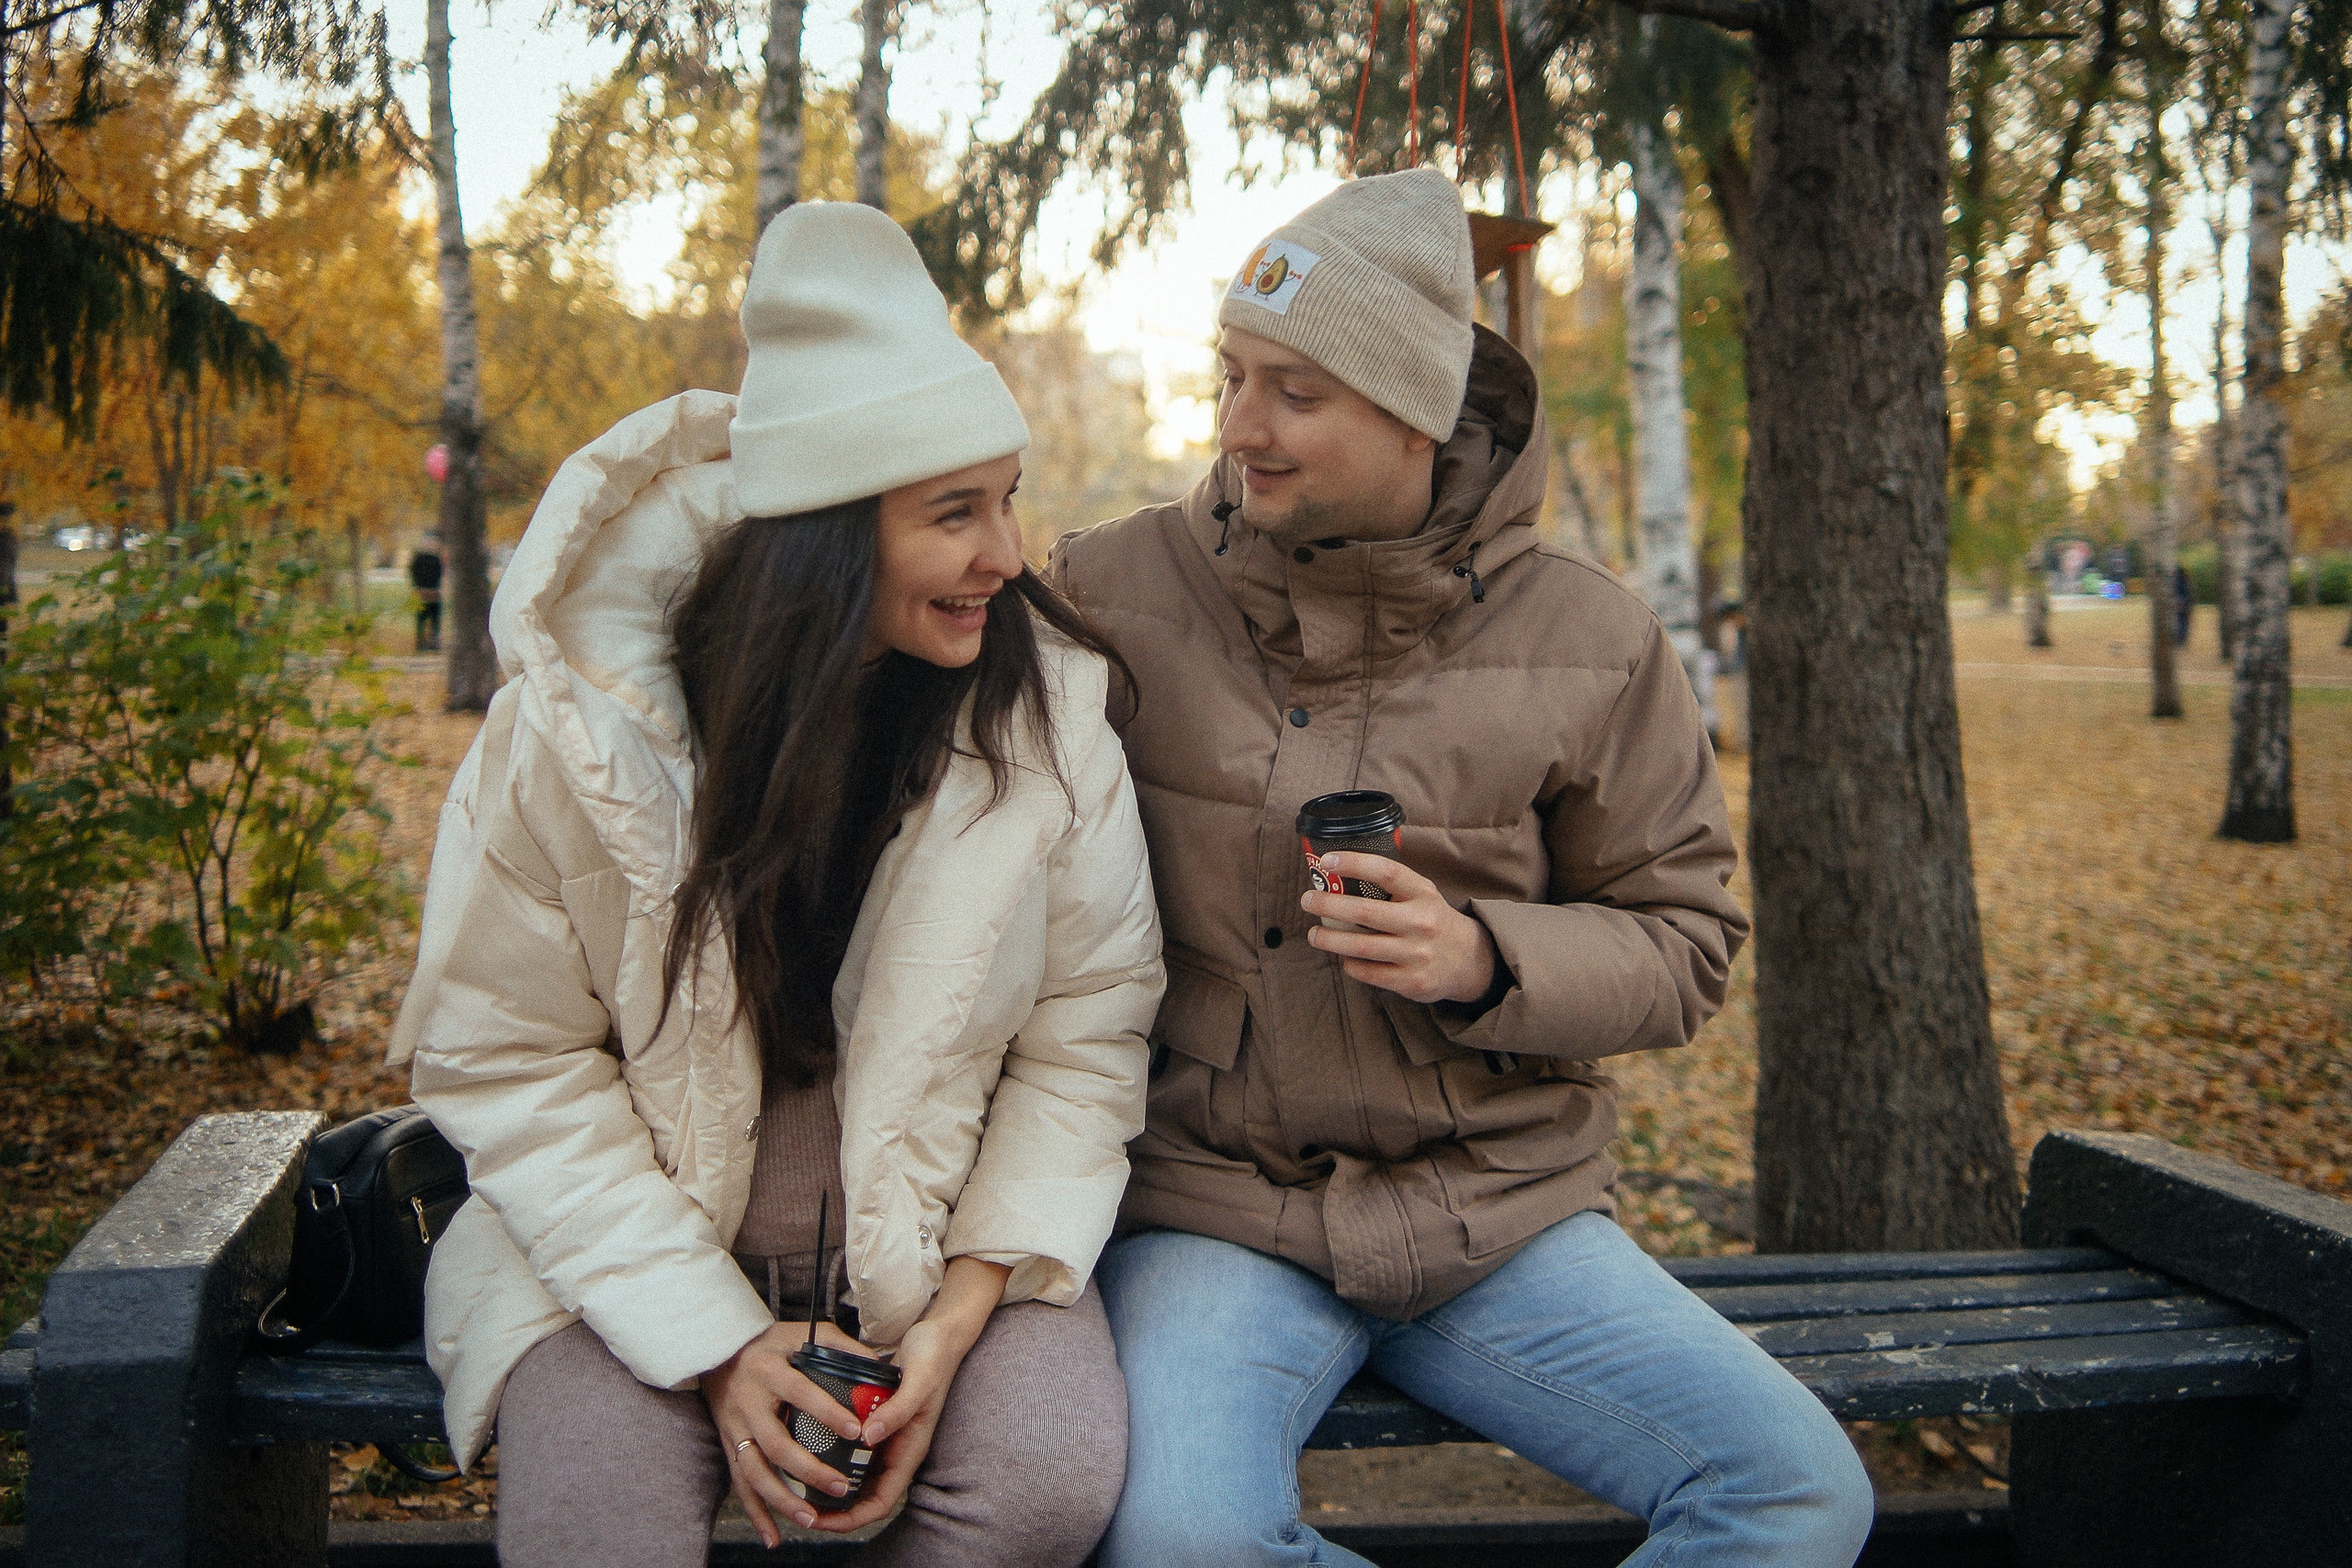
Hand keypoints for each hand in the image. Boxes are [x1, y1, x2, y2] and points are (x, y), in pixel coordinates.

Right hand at [703, 1319, 873, 1542]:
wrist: (717, 1349)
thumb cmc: (770, 1342)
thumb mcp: (803, 1332)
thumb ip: (839, 1346)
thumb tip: (878, 1366)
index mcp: (769, 1370)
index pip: (799, 1393)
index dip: (826, 1412)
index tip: (856, 1430)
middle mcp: (748, 1401)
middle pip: (776, 1443)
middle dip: (808, 1470)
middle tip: (840, 1487)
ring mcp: (734, 1427)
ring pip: (755, 1471)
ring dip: (782, 1500)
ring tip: (810, 1519)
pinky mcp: (728, 1445)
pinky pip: (740, 1483)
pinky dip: (756, 1512)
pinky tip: (773, 1536)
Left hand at [704, 1256, 1010, 1543]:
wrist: (937, 1336)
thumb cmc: (933, 1358)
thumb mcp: (919, 1382)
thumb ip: (897, 1410)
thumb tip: (869, 1438)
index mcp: (910, 1450)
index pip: (881, 1501)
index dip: (852, 1518)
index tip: (822, 1521)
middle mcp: (895, 1450)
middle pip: (862, 1495)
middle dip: (834, 1509)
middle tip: (799, 1510)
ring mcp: (883, 1437)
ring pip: (853, 1474)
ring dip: (829, 1485)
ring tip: (796, 1486)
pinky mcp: (873, 1422)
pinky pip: (849, 1448)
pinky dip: (830, 1454)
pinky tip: (807, 1447)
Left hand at [1302, 853, 1498, 1004]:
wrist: (1467, 960)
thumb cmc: (1431, 920)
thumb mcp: (1422, 894)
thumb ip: (1391, 885)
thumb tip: (1338, 872)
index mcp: (1422, 893)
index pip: (1385, 872)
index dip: (1354, 863)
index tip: (1327, 861)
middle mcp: (1421, 922)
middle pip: (1364, 912)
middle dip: (1328, 906)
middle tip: (1308, 901)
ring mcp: (1416, 953)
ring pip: (1360, 947)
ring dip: (1330, 940)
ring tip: (1314, 935)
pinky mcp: (1410, 981)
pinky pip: (1368, 972)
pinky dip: (1350, 964)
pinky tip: (1345, 957)